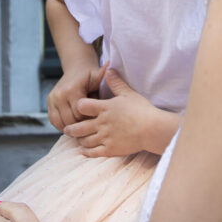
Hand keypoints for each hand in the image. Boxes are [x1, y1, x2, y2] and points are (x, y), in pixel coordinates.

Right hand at [47, 62, 108, 130]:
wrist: (76, 68)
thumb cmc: (90, 75)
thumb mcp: (98, 75)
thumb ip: (104, 75)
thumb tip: (110, 64)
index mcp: (72, 90)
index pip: (80, 115)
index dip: (89, 120)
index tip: (97, 119)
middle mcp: (59, 95)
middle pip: (70, 121)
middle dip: (81, 126)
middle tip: (91, 126)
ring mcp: (52, 99)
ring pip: (61, 123)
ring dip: (71, 128)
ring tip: (82, 127)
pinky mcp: (49, 103)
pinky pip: (54, 121)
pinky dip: (62, 125)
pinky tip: (72, 125)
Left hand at [65, 69, 180, 156]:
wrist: (153, 129)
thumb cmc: (142, 110)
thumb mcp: (128, 93)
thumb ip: (116, 82)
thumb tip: (108, 69)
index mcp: (105, 108)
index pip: (82, 106)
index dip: (79, 107)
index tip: (79, 109)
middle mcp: (102, 123)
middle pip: (78, 127)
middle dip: (71, 128)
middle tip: (68, 129)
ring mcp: (105, 137)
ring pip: (84, 140)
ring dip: (79, 140)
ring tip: (78, 139)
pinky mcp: (110, 150)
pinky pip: (93, 152)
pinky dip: (86, 152)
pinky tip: (84, 150)